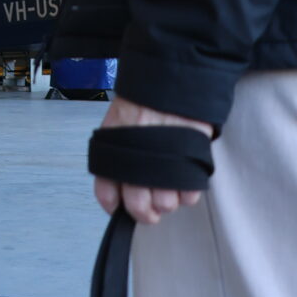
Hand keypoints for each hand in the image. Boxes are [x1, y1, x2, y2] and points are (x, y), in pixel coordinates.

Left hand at [93, 96, 216, 225]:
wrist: (169, 82)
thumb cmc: (141, 103)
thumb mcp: (116, 125)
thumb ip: (116, 155)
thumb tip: (118, 190)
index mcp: (114, 151)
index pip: (106, 193)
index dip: (114, 206)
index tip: (120, 208)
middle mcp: (137, 161)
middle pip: (139, 207)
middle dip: (145, 214)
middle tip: (150, 210)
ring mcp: (165, 163)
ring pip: (166, 204)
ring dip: (168, 201)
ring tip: (169, 185)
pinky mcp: (191, 162)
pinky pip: (190, 195)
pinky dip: (187, 194)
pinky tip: (184, 179)